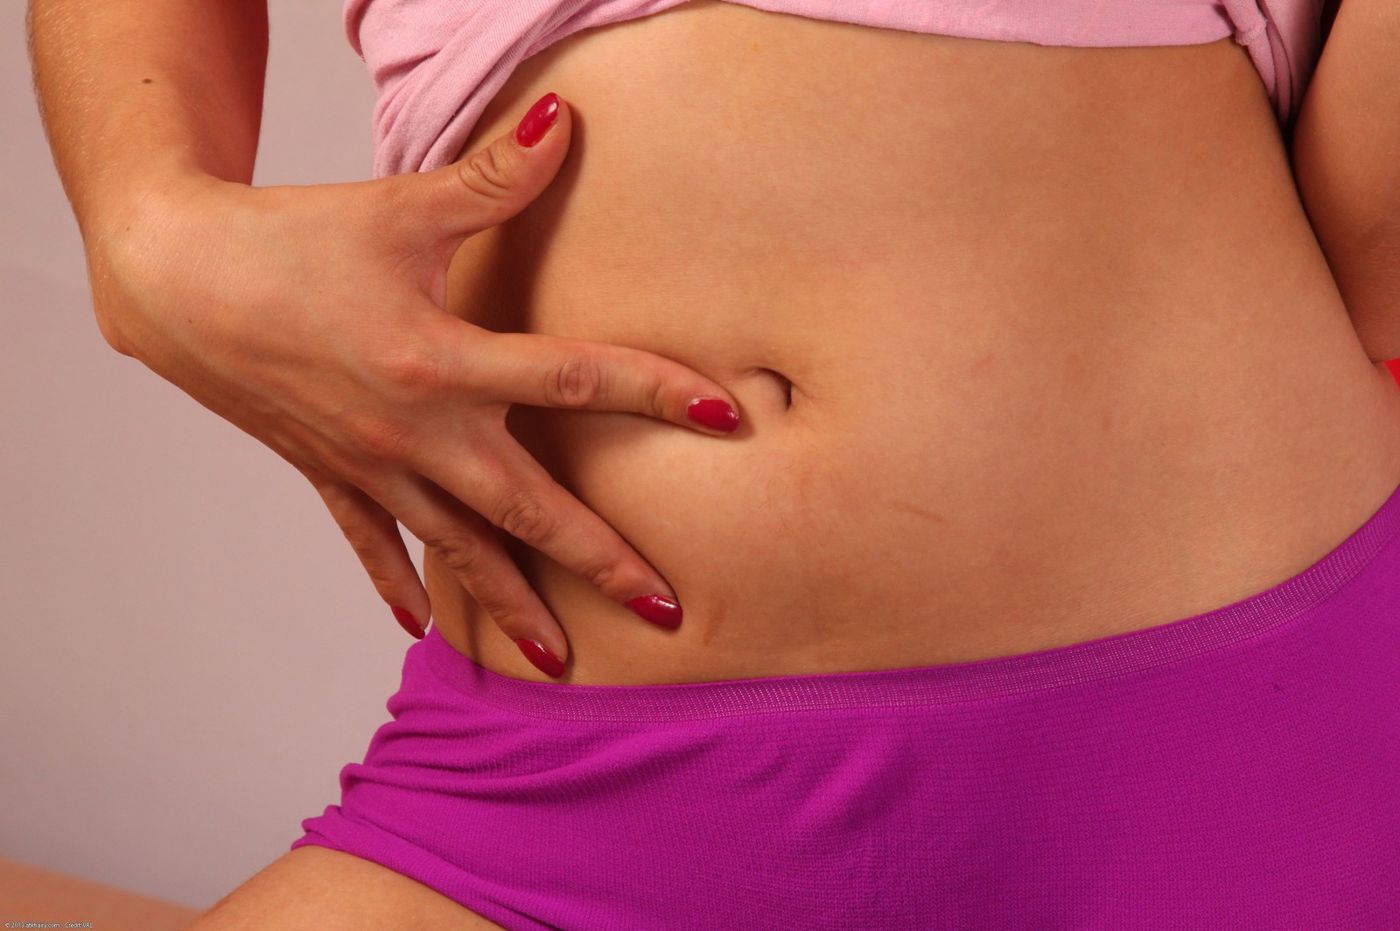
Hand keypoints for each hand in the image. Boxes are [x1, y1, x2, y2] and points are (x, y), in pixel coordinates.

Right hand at [84, 92, 742, 674]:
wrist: (176, 280)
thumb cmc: (293, 238)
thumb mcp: (402, 208)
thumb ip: (493, 177)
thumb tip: (565, 119)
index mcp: (444, 361)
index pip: (576, 377)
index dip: (656, 392)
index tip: (726, 415)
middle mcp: (417, 432)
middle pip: (530, 508)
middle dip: (601, 562)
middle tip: (665, 612)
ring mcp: (373, 465)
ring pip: (459, 549)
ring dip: (512, 605)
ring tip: (562, 661)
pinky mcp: (329, 474)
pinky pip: (372, 544)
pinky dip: (396, 586)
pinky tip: (422, 631)